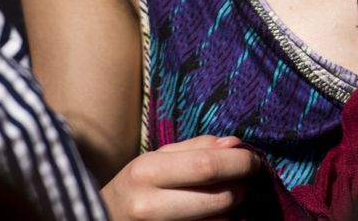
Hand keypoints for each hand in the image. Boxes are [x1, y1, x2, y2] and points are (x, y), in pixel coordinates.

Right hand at [102, 135, 263, 220]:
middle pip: (219, 198)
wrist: (104, 220)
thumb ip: (196, 148)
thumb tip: (235, 144)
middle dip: (241, 188)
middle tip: (245, 183)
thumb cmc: (136, 186)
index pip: (207, 166)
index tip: (253, 160)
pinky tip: (214, 216)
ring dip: (233, 210)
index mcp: (147, 172)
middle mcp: (149, 205)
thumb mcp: (157, 160)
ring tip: (228, 199)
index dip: (239, 162)